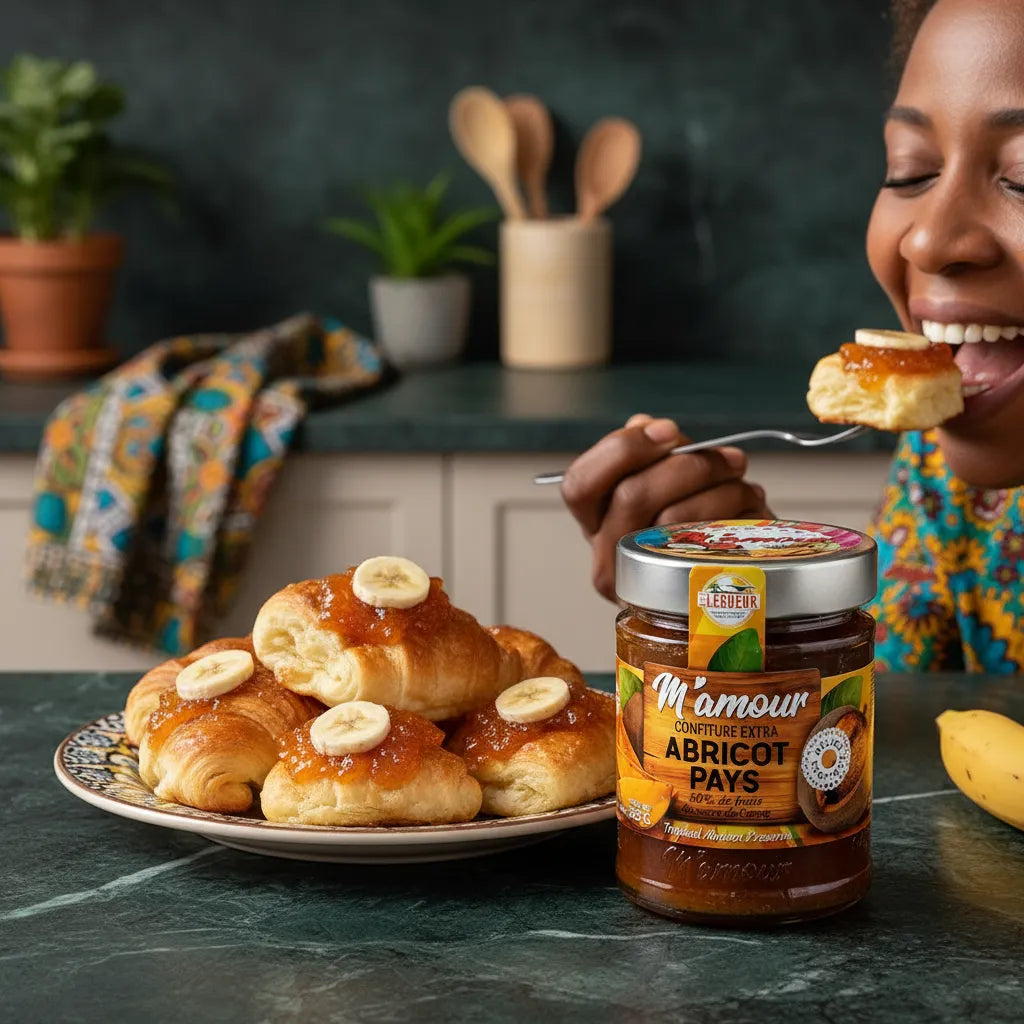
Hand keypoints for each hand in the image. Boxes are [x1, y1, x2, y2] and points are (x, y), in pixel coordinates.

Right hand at [560, 414, 770, 601]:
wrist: (728, 576)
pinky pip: (710, 543)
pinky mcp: (683, 597)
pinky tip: (748, 505)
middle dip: (686, 465)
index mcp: (594, 522)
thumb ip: (646, 452)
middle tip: (724, 457)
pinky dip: (737, 512)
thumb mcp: (660, 479)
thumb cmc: (691, 520)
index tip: (667, 431)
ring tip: (740, 480)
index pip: (580, 484)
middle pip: (631, 496)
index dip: (621, 449)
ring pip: (674, 519)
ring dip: (719, 488)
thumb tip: (645, 425)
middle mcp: (607, 557)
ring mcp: (642, 582)